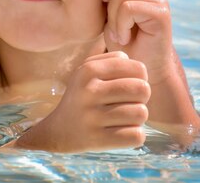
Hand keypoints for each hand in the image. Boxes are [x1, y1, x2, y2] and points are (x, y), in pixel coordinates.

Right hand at [14, 51, 149, 151]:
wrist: (57, 130)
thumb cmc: (82, 96)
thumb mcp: (88, 70)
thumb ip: (114, 60)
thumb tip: (140, 69)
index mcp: (89, 70)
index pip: (138, 69)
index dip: (140, 78)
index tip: (129, 85)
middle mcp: (89, 91)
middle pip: (142, 89)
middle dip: (141, 98)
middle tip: (129, 103)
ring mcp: (92, 116)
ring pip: (141, 113)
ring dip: (137, 118)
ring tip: (124, 118)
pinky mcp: (97, 139)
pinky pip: (136, 136)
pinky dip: (135, 136)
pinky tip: (123, 132)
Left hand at [102, 0, 178, 84]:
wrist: (138, 71)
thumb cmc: (124, 41)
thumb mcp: (114, 10)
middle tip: (110, 10)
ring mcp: (160, 0)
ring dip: (112, 16)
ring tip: (119, 32)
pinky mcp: (162, 14)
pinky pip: (127, 7)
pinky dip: (119, 25)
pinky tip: (124, 38)